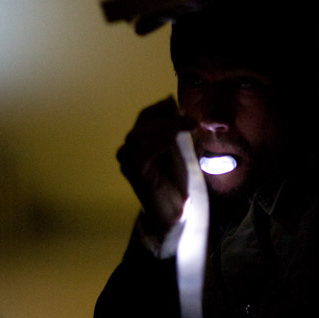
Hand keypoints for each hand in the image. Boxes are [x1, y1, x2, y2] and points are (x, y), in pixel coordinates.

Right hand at [116, 97, 194, 237]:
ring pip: (141, 135)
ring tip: (189, 125)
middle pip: (142, 124)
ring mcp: (128, 163)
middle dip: (167, 117)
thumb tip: (173, 104)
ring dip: (167, 127)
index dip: (160, 108)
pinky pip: (144, 151)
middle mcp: (128, 152)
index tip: (179, 103)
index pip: (144, 117)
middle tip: (191, 117)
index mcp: (137, 145)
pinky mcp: (135, 174)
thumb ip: (174, 131)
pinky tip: (176, 137)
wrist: (175, 214)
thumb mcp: (178, 151)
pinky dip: (161, 140)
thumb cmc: (177, 184)